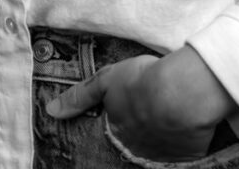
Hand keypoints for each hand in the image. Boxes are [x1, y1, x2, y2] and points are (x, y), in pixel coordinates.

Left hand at [46, 48, 235, 161]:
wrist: (182, 92)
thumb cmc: (142, 81)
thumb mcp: (105, 81)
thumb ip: (78, 97)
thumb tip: (51, 111)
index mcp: (117, 132)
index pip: (113, 137)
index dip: (119, 129)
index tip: (126, 122)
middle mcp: (137, 149)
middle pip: (134, 147)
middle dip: (137, 138)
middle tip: (145, 125)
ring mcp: (162, 156)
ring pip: (156, 153)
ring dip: (158, 143)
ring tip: (163, 128)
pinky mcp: (187, 156)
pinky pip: (182, 157)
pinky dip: (182, 147)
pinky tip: (183, 134)